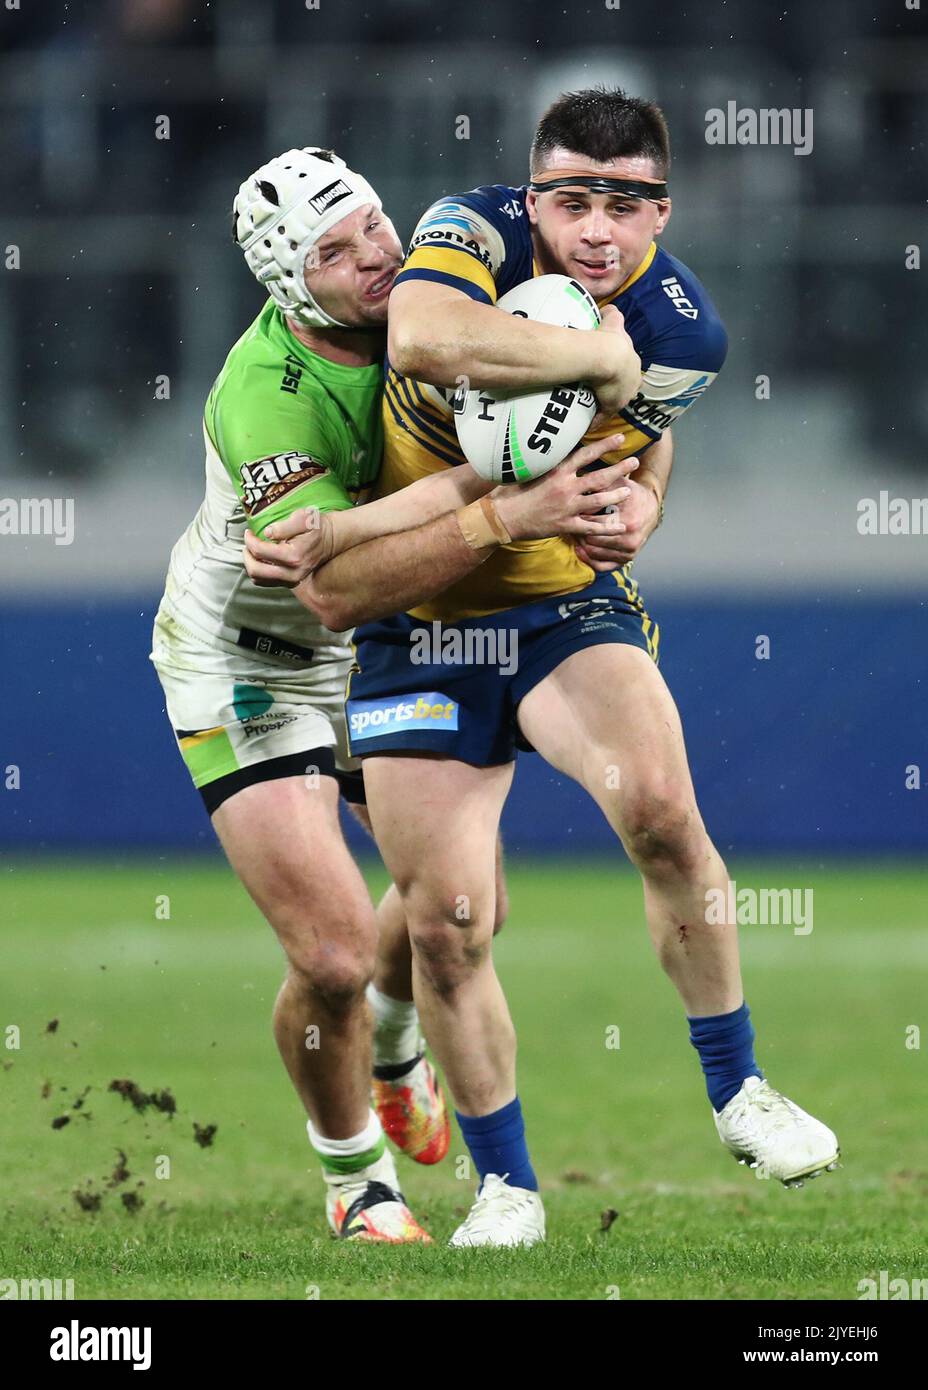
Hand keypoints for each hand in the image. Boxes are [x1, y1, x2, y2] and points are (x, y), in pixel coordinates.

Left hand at [243, 507, 334, 586]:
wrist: (331, 539)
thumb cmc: (317, 527)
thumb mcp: (304, 518)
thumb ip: (284, 526)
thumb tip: (268, 533)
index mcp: (294, 556)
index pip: (260, 551)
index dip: (249, 540)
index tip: (249, 532)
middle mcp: (292, 572)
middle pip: (256, 570)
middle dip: (247, 555)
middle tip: (248, 542)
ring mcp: (292, 580)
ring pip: (258, 579)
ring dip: (251, 564)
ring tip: (253, 550)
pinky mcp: (290, 583)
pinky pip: (265, 582)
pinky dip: (258, 571)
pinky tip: (261, 559)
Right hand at [492, 433, 636, 542]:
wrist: (503, 517)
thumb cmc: (512, 492)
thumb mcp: (529, 470)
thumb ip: (547, 462)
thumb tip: (556, 448)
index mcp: (557, 472)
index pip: (586, 454)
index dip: (605, 446)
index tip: (620, 439)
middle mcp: (566, 488)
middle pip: (599, 477)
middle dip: (619, 469)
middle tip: (634, 462)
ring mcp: (567, 508)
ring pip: (599, 502)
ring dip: (616, 496)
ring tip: (629, 492)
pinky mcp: (565, 525)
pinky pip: (591, 527)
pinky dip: (607, 528)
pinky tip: (620, 527)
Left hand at [574, 476, 660, 568]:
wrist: (651, 508)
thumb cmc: (632, 494)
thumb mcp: (619, 484)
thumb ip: (601, 485)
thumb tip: (581, 485)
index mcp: (627, 521)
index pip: (593, 523)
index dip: (579, 516)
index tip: (571, 511)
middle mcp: (629, 539)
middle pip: (591, 539)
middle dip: (578, 530)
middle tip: (569, 523)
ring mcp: (628, 552)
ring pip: (593, 552)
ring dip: (581, 543)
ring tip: (574, 532)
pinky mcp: (626, 559)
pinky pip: (602, 566)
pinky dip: (589, 559)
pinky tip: (579, 550)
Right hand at [590, 305, 641, 415]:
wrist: (606, 355)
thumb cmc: (609, 338)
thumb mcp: (613, 321)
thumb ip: (612, 313)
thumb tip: (607, 308)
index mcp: (634, 363)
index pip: (632, 369)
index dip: (624, 370)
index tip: (615, 371)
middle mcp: (633, 380)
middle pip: (627, 387)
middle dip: (618, 388)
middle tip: (604, 389)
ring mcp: (624, 395)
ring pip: (616, 402)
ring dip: (607, 403)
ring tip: (595, 405)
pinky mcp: (613, 406)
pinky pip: (604, 416)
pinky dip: (596, 420)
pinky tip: (588, 424)